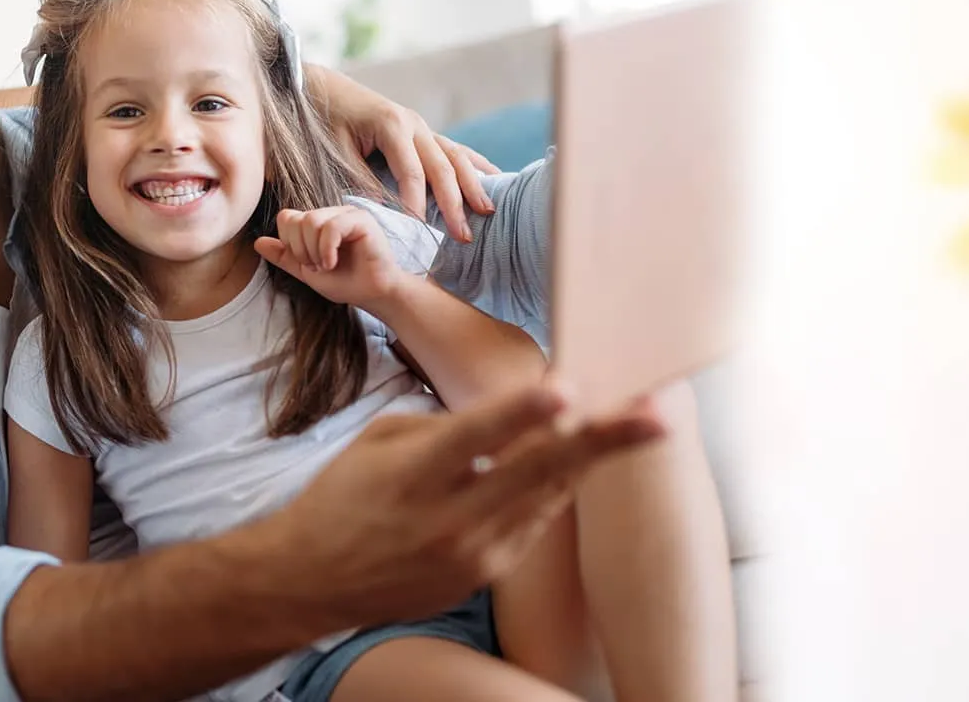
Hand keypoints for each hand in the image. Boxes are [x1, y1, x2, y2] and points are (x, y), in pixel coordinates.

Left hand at [255, 207, 409, 312]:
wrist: (373, 294)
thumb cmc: (346, 283)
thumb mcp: (307, 271)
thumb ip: (285, 256)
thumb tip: (257, 242)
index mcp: (317, 222)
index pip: (287, 217)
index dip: (290, 243)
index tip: (306, 263)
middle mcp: (331, 213)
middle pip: (296, 219)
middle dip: (301, 250)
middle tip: (318, 266)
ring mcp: (346, 213)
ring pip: (311, 221)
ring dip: (314, 251)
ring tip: (327, 265)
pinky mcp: (361, 219)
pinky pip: (330, 227)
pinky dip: (327, 249)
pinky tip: (333, 262)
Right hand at [259, 385, 664, 628]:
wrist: (313, 581)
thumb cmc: (344, 498)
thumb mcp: (378, 442)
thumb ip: (444, 428)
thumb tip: (507, 416)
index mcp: (412, 477)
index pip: (475, 438)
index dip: (522, 412)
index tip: (565, 387)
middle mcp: (448, 521)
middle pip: (537, 472)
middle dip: (602, 440)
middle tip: (655, 415)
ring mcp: (473, 555)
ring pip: (549, 496)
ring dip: (595, 458)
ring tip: (642, 425)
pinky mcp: (486, 575)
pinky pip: (533, 520)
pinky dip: (555, 486)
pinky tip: (579, 458)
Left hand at [308, 66, 498, 241]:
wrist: (328, 90)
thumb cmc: (328, 121)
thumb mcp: (337, 151)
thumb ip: (361, 178)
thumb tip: (384, 209)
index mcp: (392, 126)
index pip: (412, 172)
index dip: (418, 203)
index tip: (422, 230)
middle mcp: (414, 124)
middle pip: (442, 167)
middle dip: (455, 203)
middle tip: (464, 235)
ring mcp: (422, 127)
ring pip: (456, 157)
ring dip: (473, 185)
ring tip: (487, 211)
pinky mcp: (424, 132)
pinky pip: (455, 149)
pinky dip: (475, 165)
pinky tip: (495, 178)